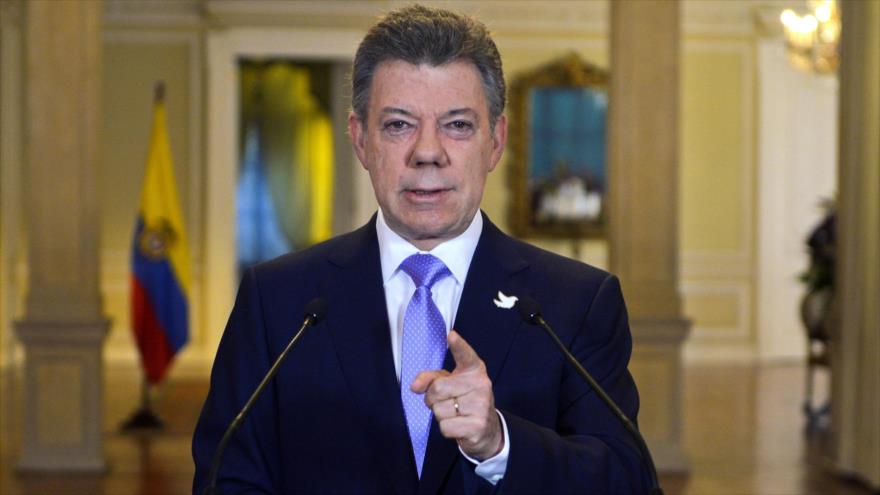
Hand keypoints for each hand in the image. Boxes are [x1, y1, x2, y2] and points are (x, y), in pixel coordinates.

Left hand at [410, 330, 503, 459]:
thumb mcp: (449, 384)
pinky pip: (445, 426)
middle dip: (433, 399)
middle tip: (446, 402)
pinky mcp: (477, 425)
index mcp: (474, 370)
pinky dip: (447, 428)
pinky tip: (459, 425)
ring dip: (440, 415)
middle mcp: (481, 384)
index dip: (458, 345)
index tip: (451, 336)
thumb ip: (430, 378)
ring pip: (439, 410)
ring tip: (455, 414)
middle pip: (437, 389)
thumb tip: (415, 386)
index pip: (466, 355)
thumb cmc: (464, 401)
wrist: (487, 429)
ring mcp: (481, 405)